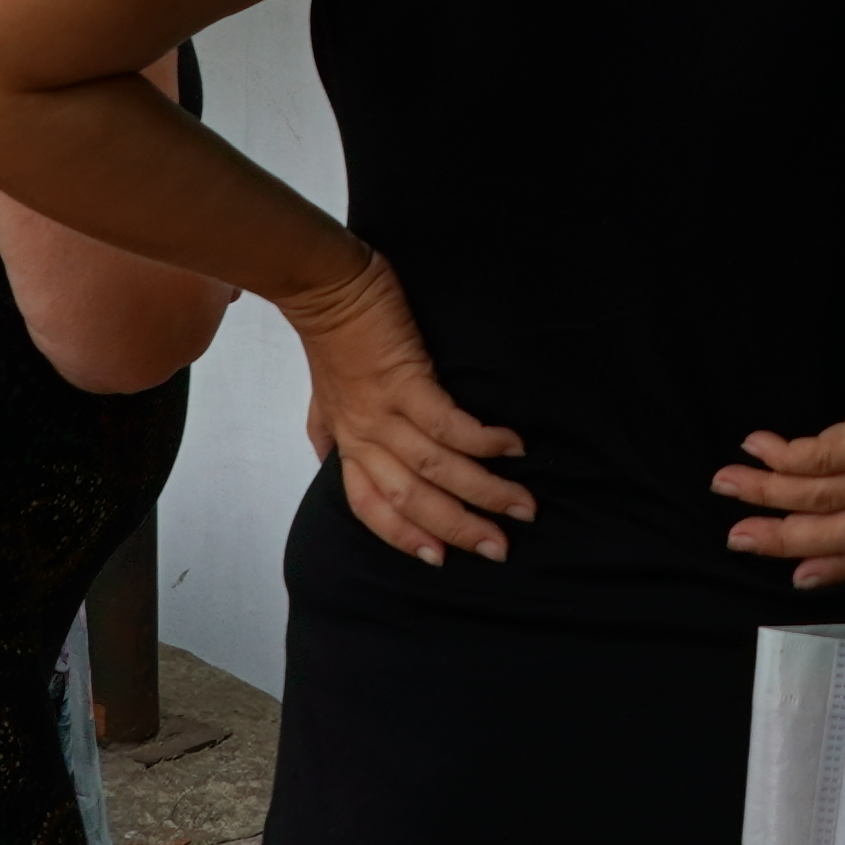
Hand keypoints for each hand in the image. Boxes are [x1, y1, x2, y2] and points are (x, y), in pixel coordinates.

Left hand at [288, 243, 530, 565]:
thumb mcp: (322, 397)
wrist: (324, 285)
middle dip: (460, 529)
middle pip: (412, 500)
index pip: (371, 508)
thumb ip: (328, 432)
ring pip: (436, 468)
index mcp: (348, 443)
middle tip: (501, 548)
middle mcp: (366, 436)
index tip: (440, 559)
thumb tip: (330, 458)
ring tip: (523, 505)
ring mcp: (385, 409)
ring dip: (483, 491)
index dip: (405, 538)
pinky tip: (513, 447)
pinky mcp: (407, 377)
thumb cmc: (329, 337)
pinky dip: (482, 440)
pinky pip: (448, 423)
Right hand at [718, 312, 844, 592]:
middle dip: (781, 537)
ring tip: (728, 482)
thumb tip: (843, 473)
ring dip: (767, 492)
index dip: (835, 569)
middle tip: (736, 536)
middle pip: (838, 532)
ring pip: (821, 496)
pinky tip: (758, 447)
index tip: (796, 578)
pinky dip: (784, 457)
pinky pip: (822, 457)